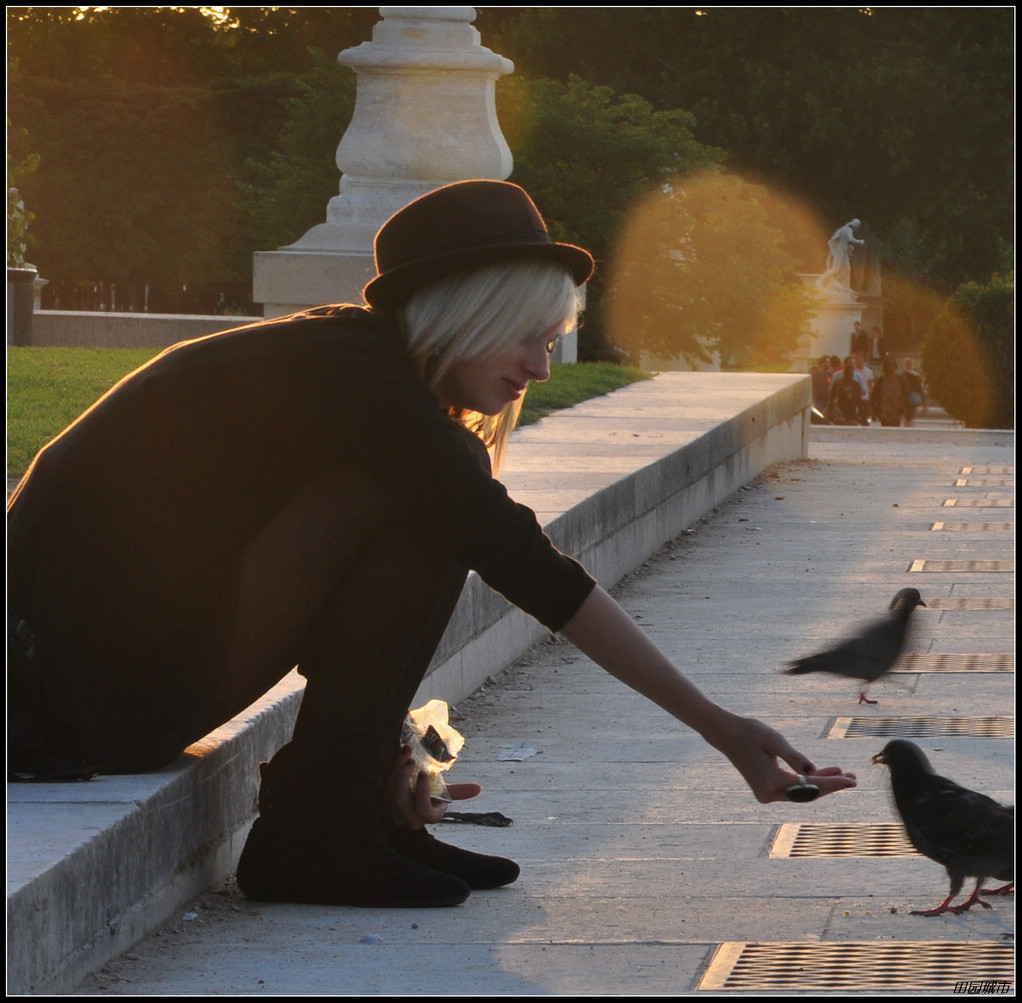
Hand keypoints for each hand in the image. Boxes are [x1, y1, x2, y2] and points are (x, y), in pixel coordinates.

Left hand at [385, 744, 481, 829]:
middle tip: (412, 761)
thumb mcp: (443, 796)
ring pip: (390, 792)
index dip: (422, 792)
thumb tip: (478, 788)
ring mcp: (393, 811)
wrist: (407, 807)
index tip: (425, 772)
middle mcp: (408, 818)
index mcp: (427, 817)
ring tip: (406, 753)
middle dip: (404, 779)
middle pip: (401, 801)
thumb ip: (457, 792)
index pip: (424, 809)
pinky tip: (401, 754)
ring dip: (397, 771)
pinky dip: (392, 769)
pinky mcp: (383, 801)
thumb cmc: (428, 799)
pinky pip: (384, 785)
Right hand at [715, 715, 856, 803]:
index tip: (851, 781)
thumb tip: (813, 771)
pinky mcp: (766, 790)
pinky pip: (793, 789)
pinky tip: (824, 772)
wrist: (725, 734)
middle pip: (808, 794)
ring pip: (801, 793)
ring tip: (843, 774)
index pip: (809, 786)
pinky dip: (808, 782)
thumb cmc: (749, 732)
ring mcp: (766, 794)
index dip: (833, 784)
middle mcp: (769, 793)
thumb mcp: (774, 740)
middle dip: (831, 786)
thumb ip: (794, 757)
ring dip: (821, 783)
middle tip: (853, 778)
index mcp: (772, 781)